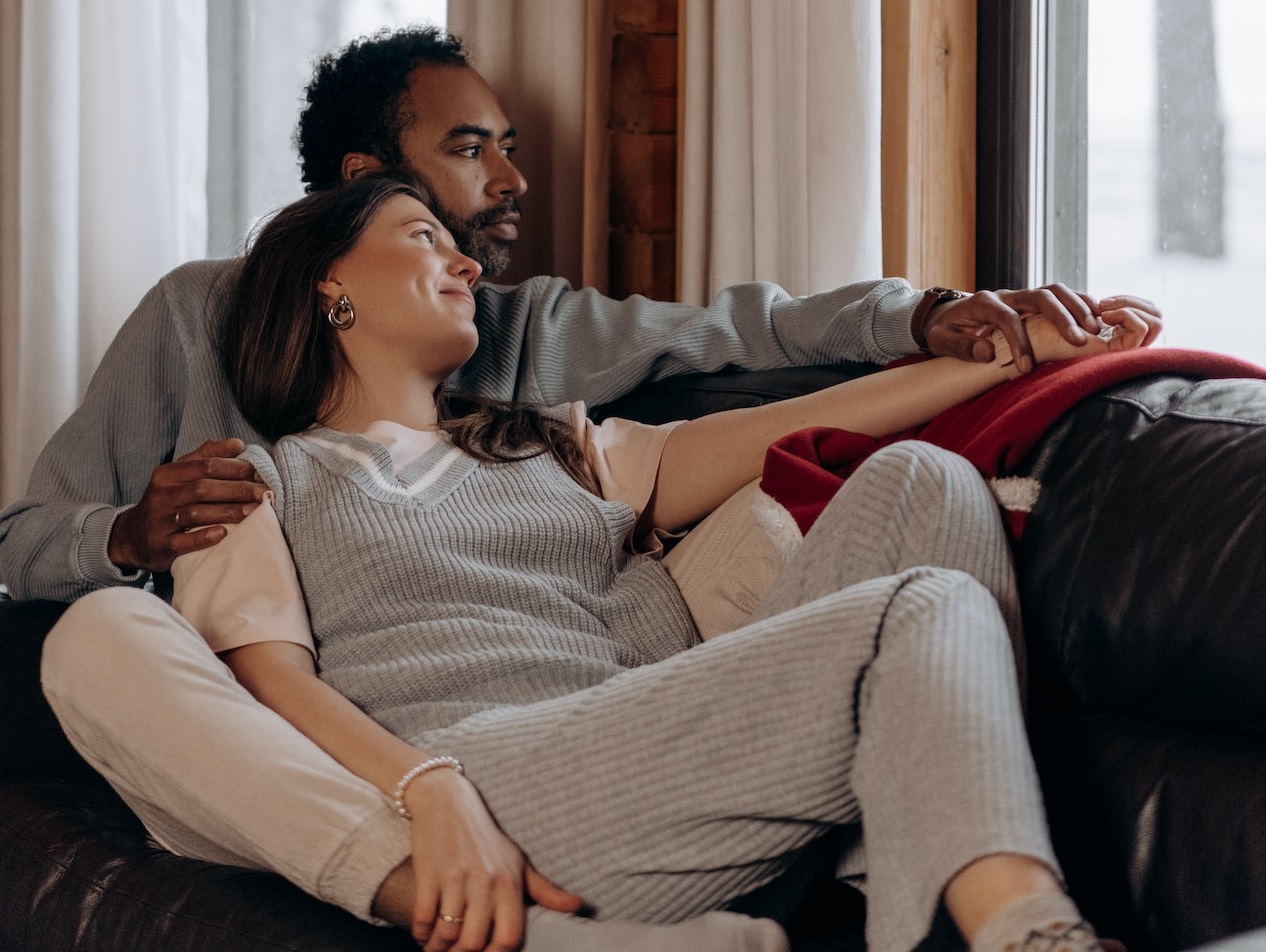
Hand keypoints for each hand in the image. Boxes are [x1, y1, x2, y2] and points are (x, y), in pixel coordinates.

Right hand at [107, 438, 266, 572]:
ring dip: (228, 512)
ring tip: (254, 513)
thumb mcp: (180, 475)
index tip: (261, 474)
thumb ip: (207, 457)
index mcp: (168, 473)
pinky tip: (223, 534)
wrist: (133, 535)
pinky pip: (182, 541)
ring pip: (196, 513)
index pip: (207, 465)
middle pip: (204, 488)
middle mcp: (162, 494)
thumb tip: (238, 443)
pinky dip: (203, 537)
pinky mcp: (159, 544)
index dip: (236, 468)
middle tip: (266, 494)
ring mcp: (159, 520)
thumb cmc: (167, 501)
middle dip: (239, 490)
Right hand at [406, 768, 584, 950]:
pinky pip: (424, 917)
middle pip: (474, 941)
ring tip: (438, 949)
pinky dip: (421, 933)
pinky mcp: (429, 873)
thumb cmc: (486, 839)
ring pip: (447, 933)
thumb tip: (579, 906)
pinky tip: (424, 934)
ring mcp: (456, 878)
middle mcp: (485, 882)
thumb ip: (545, 890)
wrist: (448, 802)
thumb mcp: (518, 862)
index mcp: (509, 883)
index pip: (508, 937)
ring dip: (438, 948)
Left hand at [924, 283, 1105, 373]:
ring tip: (1094, 329)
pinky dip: (1078, 302)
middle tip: (1079, 341)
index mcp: (982, 303)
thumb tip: (987, 352)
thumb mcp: (941, 340)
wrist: (945, 315)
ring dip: (1076, 308)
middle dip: (1061, 317)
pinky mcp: (1030, 301)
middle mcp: (1005, 294)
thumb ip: (962, 346)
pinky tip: (1097, 316)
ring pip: (1054, 291)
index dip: (1020, 342)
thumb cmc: (944, 330)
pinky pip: (1058, 295)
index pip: (1007, 318)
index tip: (1028, 368)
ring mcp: (1019, 295)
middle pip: (1040, 296)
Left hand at [1025, 300, 1157, 363]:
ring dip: (1131, 307)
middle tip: (1103, 306)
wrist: (1033, 339)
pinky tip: (1103, 318)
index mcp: (1122, 335)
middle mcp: (1126, 345)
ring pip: (1157, 323)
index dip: (1133, 301)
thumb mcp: (1087, 311)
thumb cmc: (1052, 324)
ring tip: (1103, 312)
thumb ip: (1108, 309)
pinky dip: (1127, 315)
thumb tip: (1123, 304)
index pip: (1152, 313)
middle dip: (1134, 302)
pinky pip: (1142, 330)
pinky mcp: (1118, 355)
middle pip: (1159, 317)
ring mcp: (1124, 351)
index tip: (1103, 302)